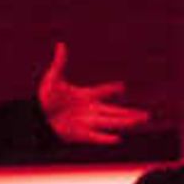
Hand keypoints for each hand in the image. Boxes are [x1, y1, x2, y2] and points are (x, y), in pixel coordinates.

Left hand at [37, 44, 151, 148]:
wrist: (37, 119)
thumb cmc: (45, 99)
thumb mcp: (53, 79)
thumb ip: (60, 63)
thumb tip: (61, 44)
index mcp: (86, 96)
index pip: (102, 91)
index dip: (111, 88)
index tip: (121, 86)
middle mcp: (90, 110)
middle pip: (114, 111)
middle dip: (130, 112)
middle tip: (146, 115)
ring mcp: (87, 122)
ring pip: (111, 122)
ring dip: (126, 122)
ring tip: (140, 121)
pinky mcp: (81, 134)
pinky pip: (96, 137)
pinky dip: (106, 138)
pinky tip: (118, 139)